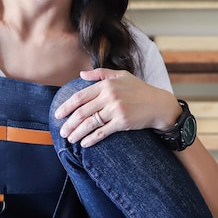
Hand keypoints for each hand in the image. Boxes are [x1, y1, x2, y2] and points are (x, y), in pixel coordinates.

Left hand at [54, 68, 180, 146]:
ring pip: (89, 123)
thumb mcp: (122, 75)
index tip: (58, 114)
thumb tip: (81, 74)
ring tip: (70, 139)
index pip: (80, 96)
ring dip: (77, 133)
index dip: (66, 106)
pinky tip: (84, 144)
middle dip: (69, 123)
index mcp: (106, 84)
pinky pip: (102, 132)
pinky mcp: (122, 122)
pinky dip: (91, 139)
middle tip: (62, 131)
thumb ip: (101, 73)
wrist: (159, 105)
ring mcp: (116, 109)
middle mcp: (110, 96)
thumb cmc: (140, 90)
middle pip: (82, 112)